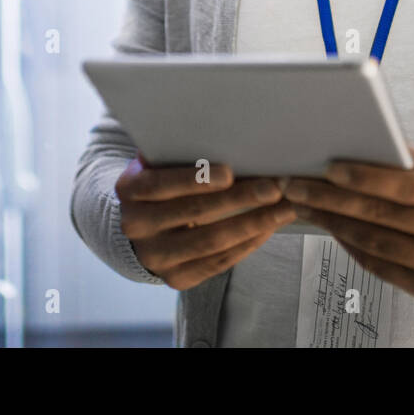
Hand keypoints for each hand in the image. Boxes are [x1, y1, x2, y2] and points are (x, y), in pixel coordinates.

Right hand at [115, 152, 297, 290]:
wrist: (141, 224)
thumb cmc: (161, 180)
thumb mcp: (159, 161)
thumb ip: (179, 151)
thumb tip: (229, 135)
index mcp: (129, 190)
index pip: (161, 185)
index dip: (196, 180)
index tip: (231, 172)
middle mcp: (136, 227)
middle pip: (194, 214)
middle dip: (239, 200)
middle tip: (274, 188)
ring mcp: (156, 257)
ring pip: (211, 242)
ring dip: (253, 224)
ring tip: (284, 209)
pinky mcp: (177, 279)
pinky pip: (219, 262)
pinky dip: (248, 243)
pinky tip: (269, 227)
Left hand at [282, 143, 413, 300]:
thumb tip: (376, 142)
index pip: (406, 186)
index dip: (364, 177)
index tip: (328, 168)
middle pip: (382, 215)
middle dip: (331, 199)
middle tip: (296, 185)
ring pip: (373, 241)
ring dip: (331, 221)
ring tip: (304, 204)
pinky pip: (378, 264)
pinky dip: (348, 244)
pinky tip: (329, 226)